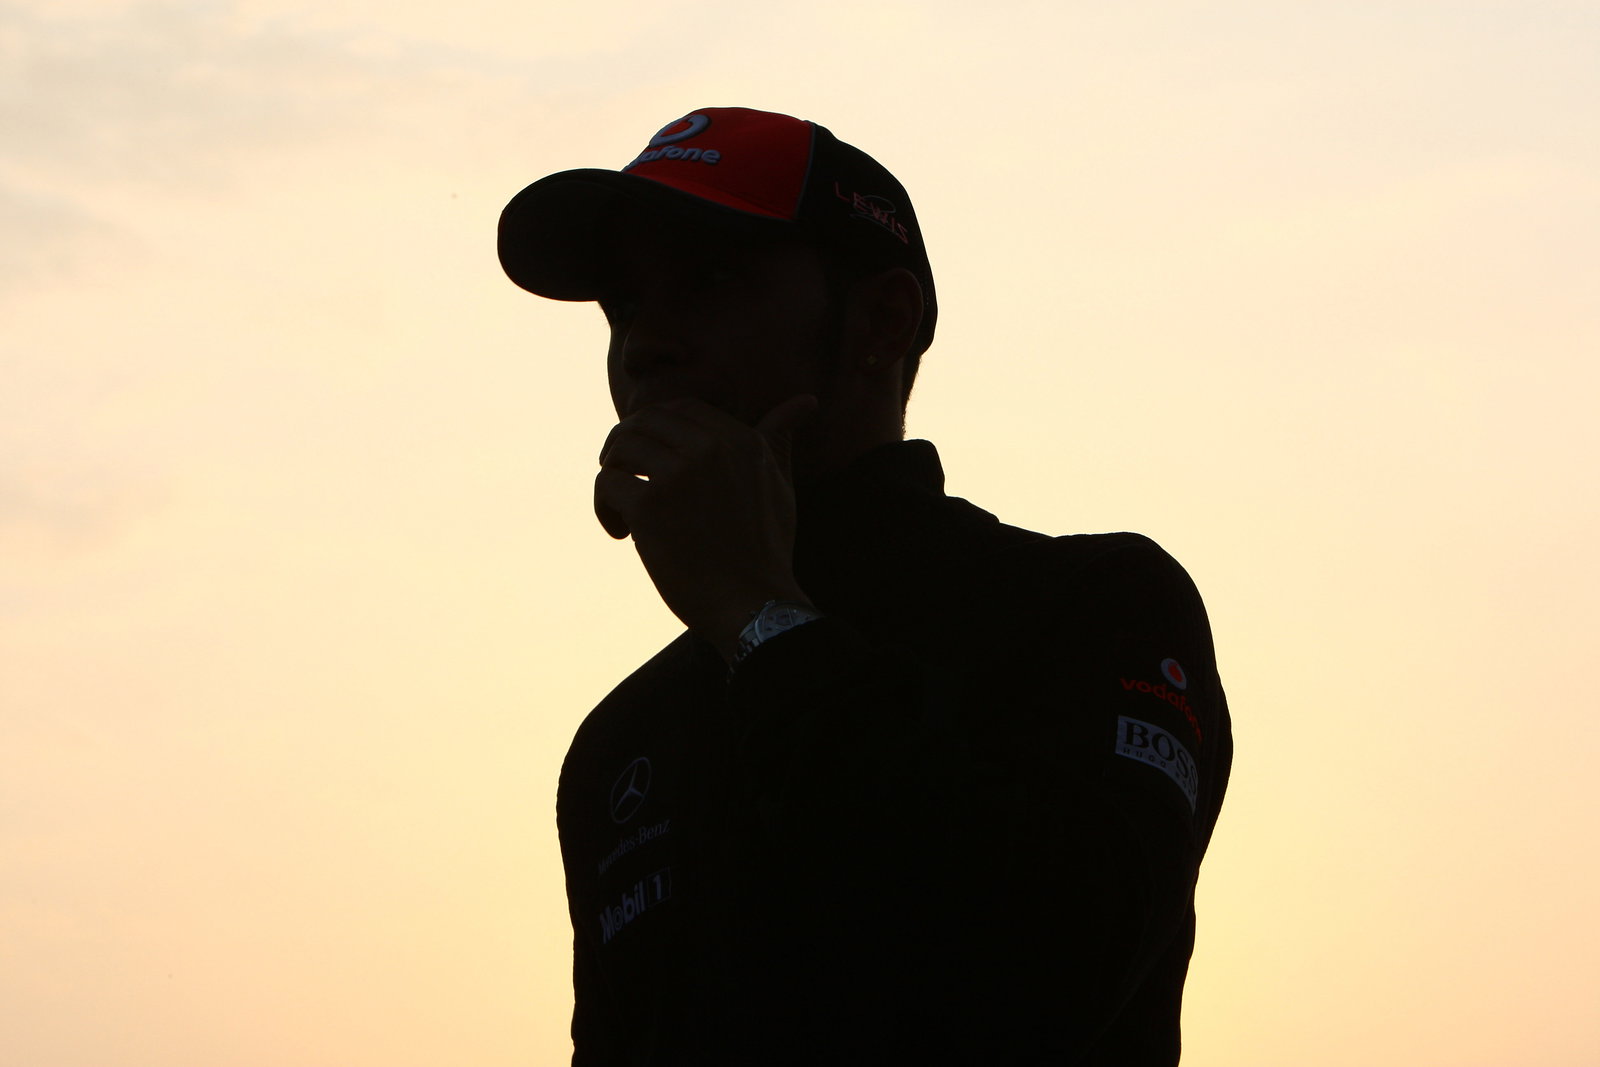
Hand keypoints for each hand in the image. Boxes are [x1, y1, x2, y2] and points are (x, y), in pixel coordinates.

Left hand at [595, 394, 818, 656]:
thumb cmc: (766, 548)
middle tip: (625, 478)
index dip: (657, 429)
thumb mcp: (779, 483)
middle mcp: (710, 449)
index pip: (680, 409)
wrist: (753, 603)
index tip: (652, 460)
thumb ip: (779, 437)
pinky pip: (607, 485)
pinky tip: (621, 533)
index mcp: (740, 440)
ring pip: (620, 449)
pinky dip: (605, 508)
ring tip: (622, 508)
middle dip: (625, 446)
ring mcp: (678, 475)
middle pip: (644, 422)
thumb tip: (807, 400)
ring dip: (612, 476)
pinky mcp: (650, 507)